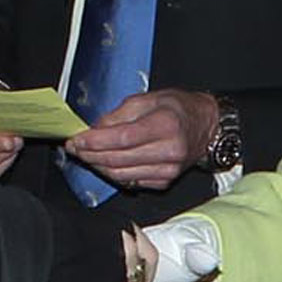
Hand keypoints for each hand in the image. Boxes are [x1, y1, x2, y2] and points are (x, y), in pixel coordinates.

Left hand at [63, 88, 218, 192]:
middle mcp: (169, 151)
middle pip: (118, 160)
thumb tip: (93, 130)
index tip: (76, 139)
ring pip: (120, 175)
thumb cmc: (177, 109)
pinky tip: (105, 162)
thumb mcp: (149, 99)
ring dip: (98, 166)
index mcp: (166, 125)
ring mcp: (168, 171)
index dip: (94, 141)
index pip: (122, 138)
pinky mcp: (164, 182)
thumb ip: (119, 114)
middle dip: (90, 155)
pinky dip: (113, 173)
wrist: (206, 127)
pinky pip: (130, 182)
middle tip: (75, 147)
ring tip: (86, 155)